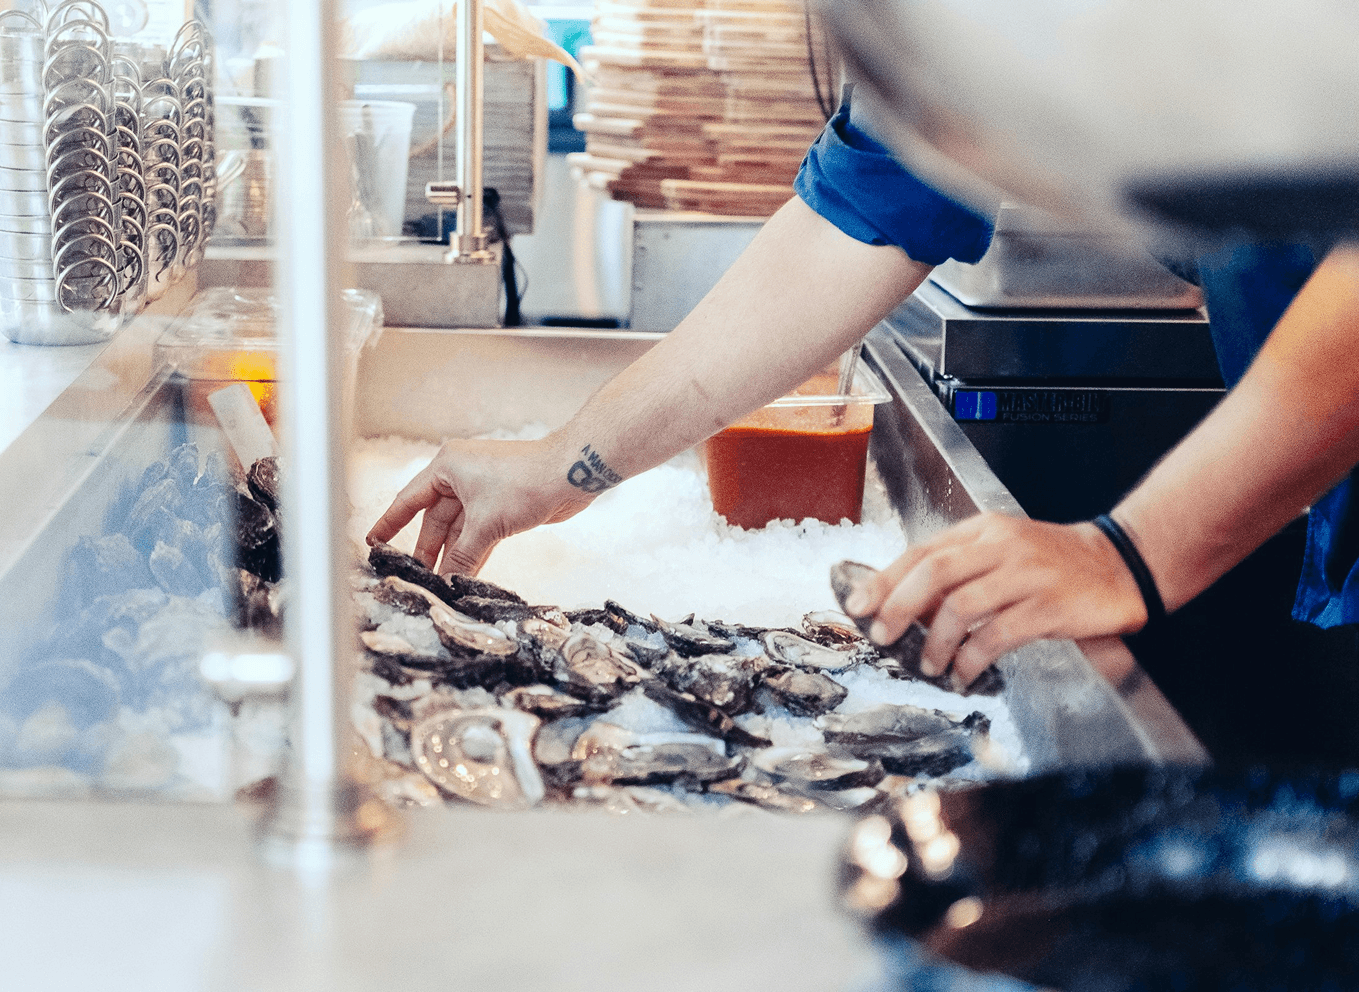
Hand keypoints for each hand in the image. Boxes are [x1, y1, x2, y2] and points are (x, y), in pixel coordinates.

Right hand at [365, 437, 591, 575]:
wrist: (571, 474)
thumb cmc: (526, 482)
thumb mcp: (486, 524)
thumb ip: (463, 555)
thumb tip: (449, 582)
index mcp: (447, 466)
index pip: (409, 500)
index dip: (391, 523)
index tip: (374, 542)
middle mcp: (461, 475)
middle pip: (435, 519)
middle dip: (428, 549)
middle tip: (418, 577)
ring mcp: (482, 490)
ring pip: (458, 529)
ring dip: (452, 555)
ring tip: (441, 583)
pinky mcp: (501, 505)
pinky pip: (478, 532)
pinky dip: (472, 552)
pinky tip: (466, 575)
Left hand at [842, 513, 1148, 686]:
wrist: (1120, 564)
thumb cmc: (1054, 565)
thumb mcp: (1002, 554)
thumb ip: (960, 573)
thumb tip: (908, 607)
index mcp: (983, 531)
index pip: (922, 552)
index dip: (885, 580)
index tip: (858, 605)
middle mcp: (1001, 547)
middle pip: (934, 573)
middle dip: (899, 607)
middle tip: (883, 635)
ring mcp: (1026, 574)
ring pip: (962, 606)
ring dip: (936, 641)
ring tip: (928, 664)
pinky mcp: (1049, 605)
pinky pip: (998, 635)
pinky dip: (973, 659)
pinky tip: (965, 674)